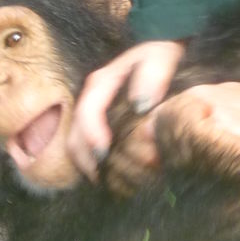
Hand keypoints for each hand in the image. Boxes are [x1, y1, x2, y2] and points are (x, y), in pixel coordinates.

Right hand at [66, 40, 183, 181]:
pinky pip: (88, 153)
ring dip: (90, 168)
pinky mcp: (99, 129)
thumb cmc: (162, 56)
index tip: (104, 154)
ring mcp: (92, 117)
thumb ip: (152, 75)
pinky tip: (114, 179)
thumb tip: (140, 104)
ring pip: (77, 149)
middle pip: (75, 138)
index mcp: (100, 83)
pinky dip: (97, 168)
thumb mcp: (160, 57)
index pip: (86, 113)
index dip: (92, 136)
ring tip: (112, 183)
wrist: (164, 58)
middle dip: (88, 161)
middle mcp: (91, 102)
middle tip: (110, 180)